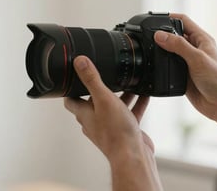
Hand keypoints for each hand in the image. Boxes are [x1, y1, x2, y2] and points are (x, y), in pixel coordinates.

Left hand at [64, 56, 161, 190]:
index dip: (71, 88)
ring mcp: (110, 126)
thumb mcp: (103, 99)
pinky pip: (130, 112)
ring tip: (129, 81)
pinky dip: (136, 103)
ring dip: (121, 94)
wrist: (133, 156)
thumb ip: (92, 79)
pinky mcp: (125, 130)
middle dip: (101, 87)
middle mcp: (95, 120)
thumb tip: (79, 61)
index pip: (71, 99)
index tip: (75, 76)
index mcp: (85, 114)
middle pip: (94, 100)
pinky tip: (145, 94)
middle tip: (108, 74)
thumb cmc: (115, 132)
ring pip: (114, 106)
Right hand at [154, 13, 216, 141]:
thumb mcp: (197, 59)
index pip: (183, 21)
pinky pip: (169, 66)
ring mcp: (189, 62)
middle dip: (162, 34)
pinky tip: (156, 66)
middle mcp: (195, 49)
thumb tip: (160, 35)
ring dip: (161, 50)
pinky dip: (162, 65)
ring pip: (170, 51)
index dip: (169, 17)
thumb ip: (178, 46)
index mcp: (202, 39)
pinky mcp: (183, 75)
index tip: (155, 19)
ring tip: (149, 50)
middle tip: (149, 36)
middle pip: (175, 35)